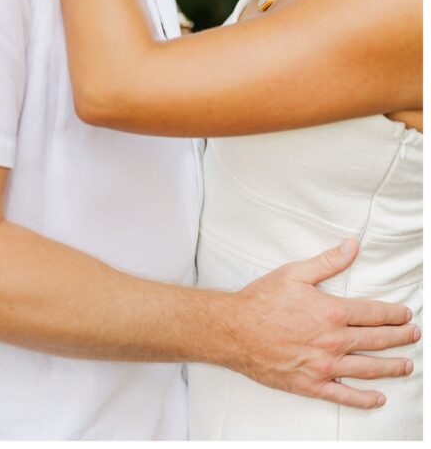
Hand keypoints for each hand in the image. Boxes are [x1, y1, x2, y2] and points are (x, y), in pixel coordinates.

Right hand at [228, 239, 417, 408]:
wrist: (232, 330)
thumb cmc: (259, 302)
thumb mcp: (293, 274)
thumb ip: (327, 262)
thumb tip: (352, 246)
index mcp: (331, 312)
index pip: (374, 314)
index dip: (394, 314)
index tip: (405, 314)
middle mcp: (333, 341)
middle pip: (377, 340)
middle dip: (400, 338)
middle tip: (413, 336)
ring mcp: (324, 366)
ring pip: (369, 369)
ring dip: (392, 366)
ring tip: (406, 365)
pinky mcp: (311, 384)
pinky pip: (345, 396)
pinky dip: (365, 399)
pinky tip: (378, 398)